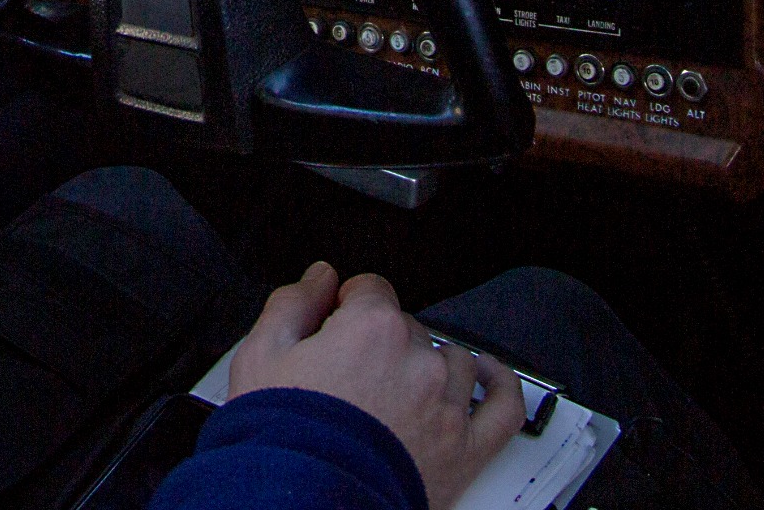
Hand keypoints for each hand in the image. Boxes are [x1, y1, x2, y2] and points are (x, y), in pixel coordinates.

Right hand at [228, 263, 524, 509]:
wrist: (304, 503)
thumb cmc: (283, 438)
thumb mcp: (261, 356)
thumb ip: (293, 303)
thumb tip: (320, 277)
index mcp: (371, 328)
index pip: (371, 289)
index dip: (348, 308)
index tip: (337, 327)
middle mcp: (418, 360)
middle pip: (407, 327)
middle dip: (381, 343)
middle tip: (351, 376)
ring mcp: (446, 404)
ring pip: (451, 359)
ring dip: (429, 365)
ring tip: (396, 391)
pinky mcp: (466, 449)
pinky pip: (503, 407)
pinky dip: (500, 386)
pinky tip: (486, 377)